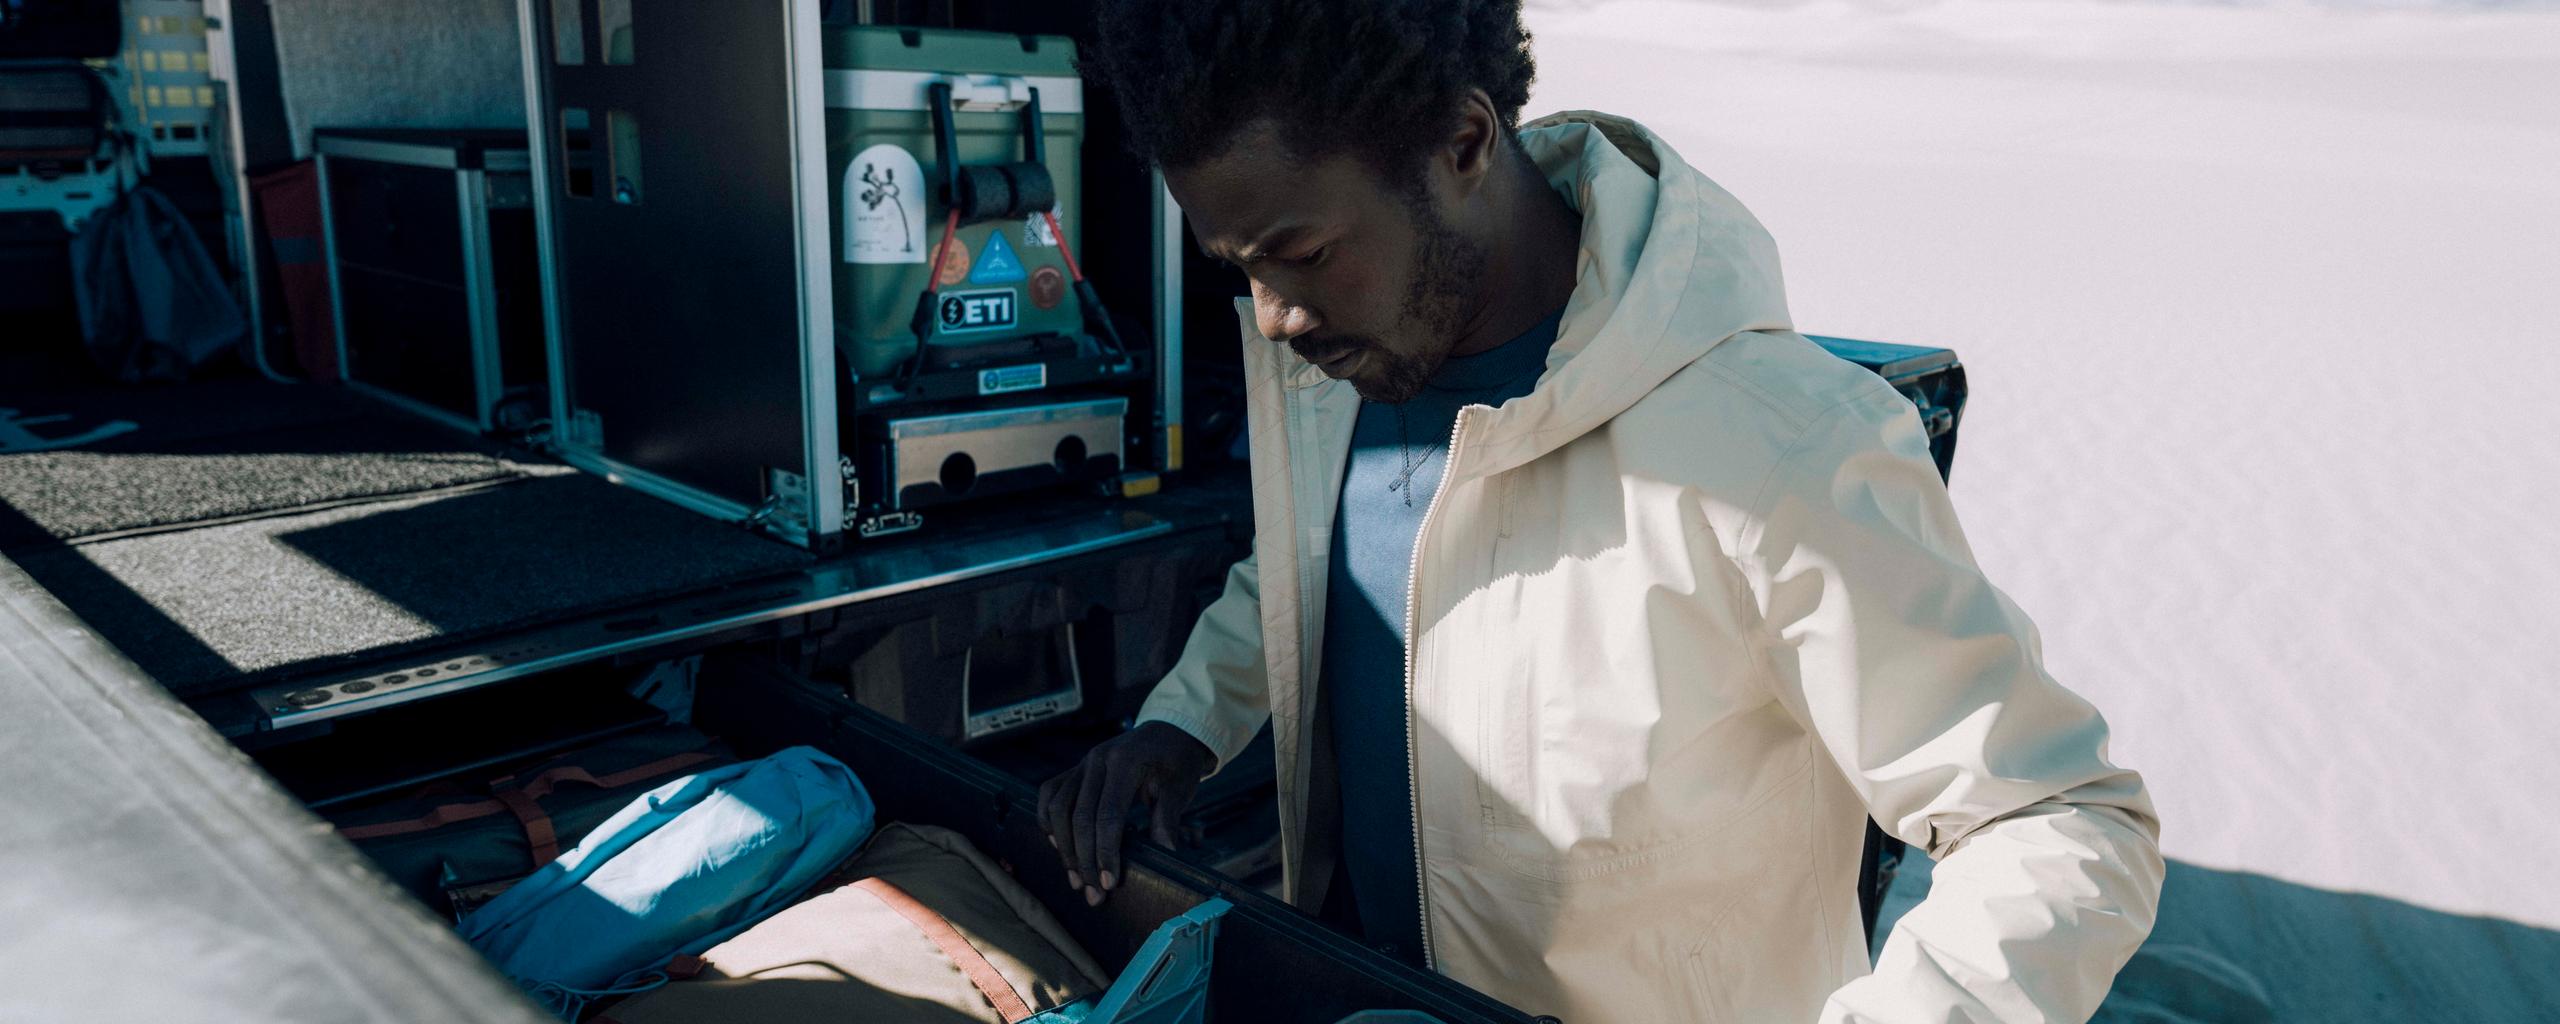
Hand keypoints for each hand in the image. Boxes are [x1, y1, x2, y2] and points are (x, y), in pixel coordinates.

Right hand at [1037, 721, 1215, 906]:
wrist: (1171, 731)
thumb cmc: (1177, 761)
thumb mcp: (1180, 787)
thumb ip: (1168, 819)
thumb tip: (1166, 855)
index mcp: (1125, 762)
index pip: (1108, 815)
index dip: (1106, 852)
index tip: (1108, 882)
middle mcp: (1097, 760)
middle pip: (1079, 816)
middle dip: (1084, 859)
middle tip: (1092, 893)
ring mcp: (1083, 763)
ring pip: (1059, 808)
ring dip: (1064, 847)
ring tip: (1075, 878)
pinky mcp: (1076, 770)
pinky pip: (1050, 793)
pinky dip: (1049, 820)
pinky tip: (1057, 845)